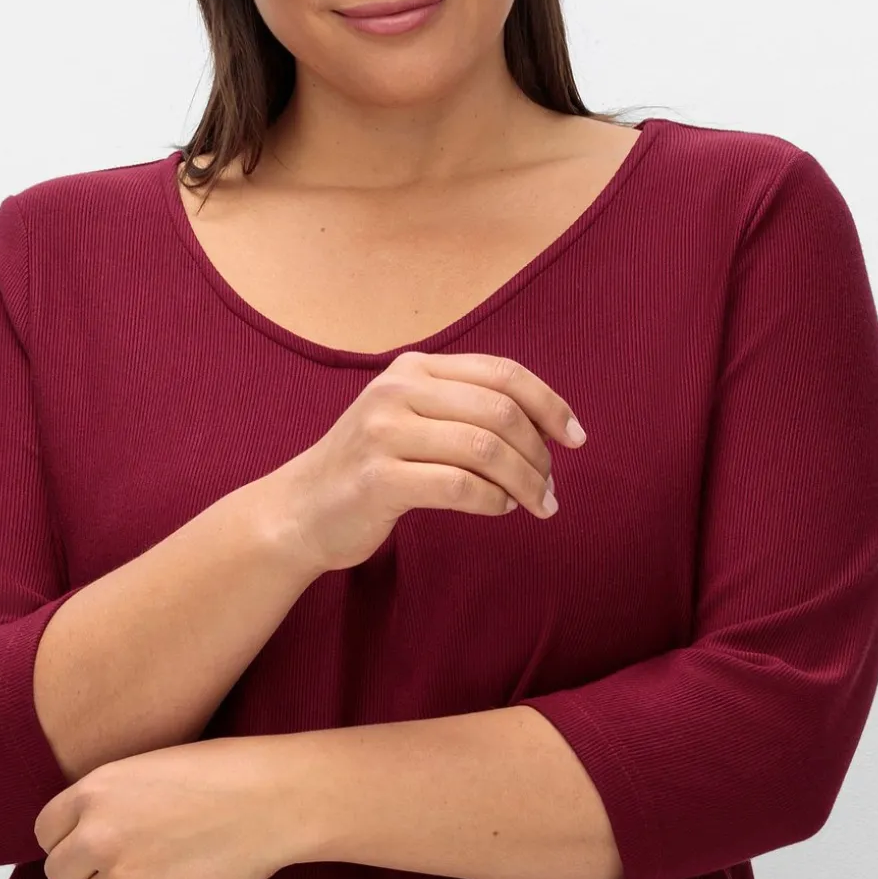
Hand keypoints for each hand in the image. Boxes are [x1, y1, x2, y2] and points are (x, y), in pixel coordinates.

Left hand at [33, 739, 302, 878]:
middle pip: (60, 875)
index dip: (68, 838)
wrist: (272, 799)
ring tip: (157, 868)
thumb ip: (107, 801)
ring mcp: (127, 877)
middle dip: (85, 871)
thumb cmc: (221, 772)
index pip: (46, 832)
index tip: (88, 840)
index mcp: (95, 791)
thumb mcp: (148, 768)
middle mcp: (100, 836)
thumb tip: (83, 837)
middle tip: (123, 859)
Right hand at [279, 349, 586, 574]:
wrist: (301, 510)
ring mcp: (383, 433)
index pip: (502, 373)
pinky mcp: (378, 479)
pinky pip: (460, 486)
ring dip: (525, 482)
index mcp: (413, 369)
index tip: (576, 438)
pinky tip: (500, 509)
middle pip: (501, 412)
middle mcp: (396, 390)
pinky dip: (493, 500)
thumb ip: (465, 409)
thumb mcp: (412, 418)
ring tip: (538, 504)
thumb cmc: (371, 467)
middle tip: (552, 487)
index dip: (549, 404)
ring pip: (485, 450)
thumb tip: (546, 426)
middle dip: (540, 453)